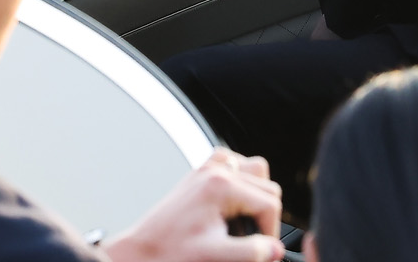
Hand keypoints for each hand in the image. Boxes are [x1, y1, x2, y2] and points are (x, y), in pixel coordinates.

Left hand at [103, 149, 282, 261]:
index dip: (271, 231)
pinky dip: (241, 181)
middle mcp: (216, 169)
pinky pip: (235, 165)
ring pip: (255, 170)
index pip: (269, 203)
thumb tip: (275, 250)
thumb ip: (250, 252)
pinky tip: (232, 203)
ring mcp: (209, 167)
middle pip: (267, 185)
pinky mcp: (202, 171)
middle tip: (253, 239)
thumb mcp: (214, 255)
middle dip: (264, 215)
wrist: (141, 250)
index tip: (265, 250)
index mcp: (221, 185)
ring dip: (256, 194)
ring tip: (244, 220)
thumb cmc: (169, 251)